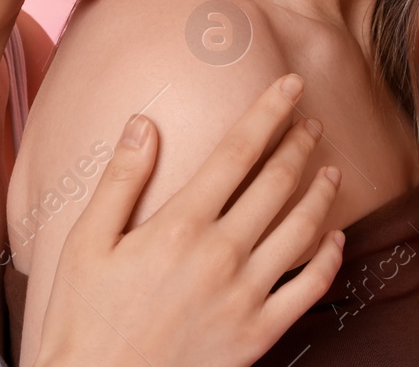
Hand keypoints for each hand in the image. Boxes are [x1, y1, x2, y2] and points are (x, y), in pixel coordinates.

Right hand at [34, 73, 343, 366]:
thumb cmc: (83, 320)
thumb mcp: (86, 243)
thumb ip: (121, 180)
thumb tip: (144, 123)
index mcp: (179, 226)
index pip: (238, 151)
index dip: (269, 111)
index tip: (290, 84)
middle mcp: (220, 255)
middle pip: (277, 182)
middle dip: (299, 144)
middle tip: (310, 123)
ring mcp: (245, 296)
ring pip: (303, 229)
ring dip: (321, 193)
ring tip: (330, 169)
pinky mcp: (258, 334)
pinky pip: (309, 289)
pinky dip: (330, 258)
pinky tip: (335, 238)